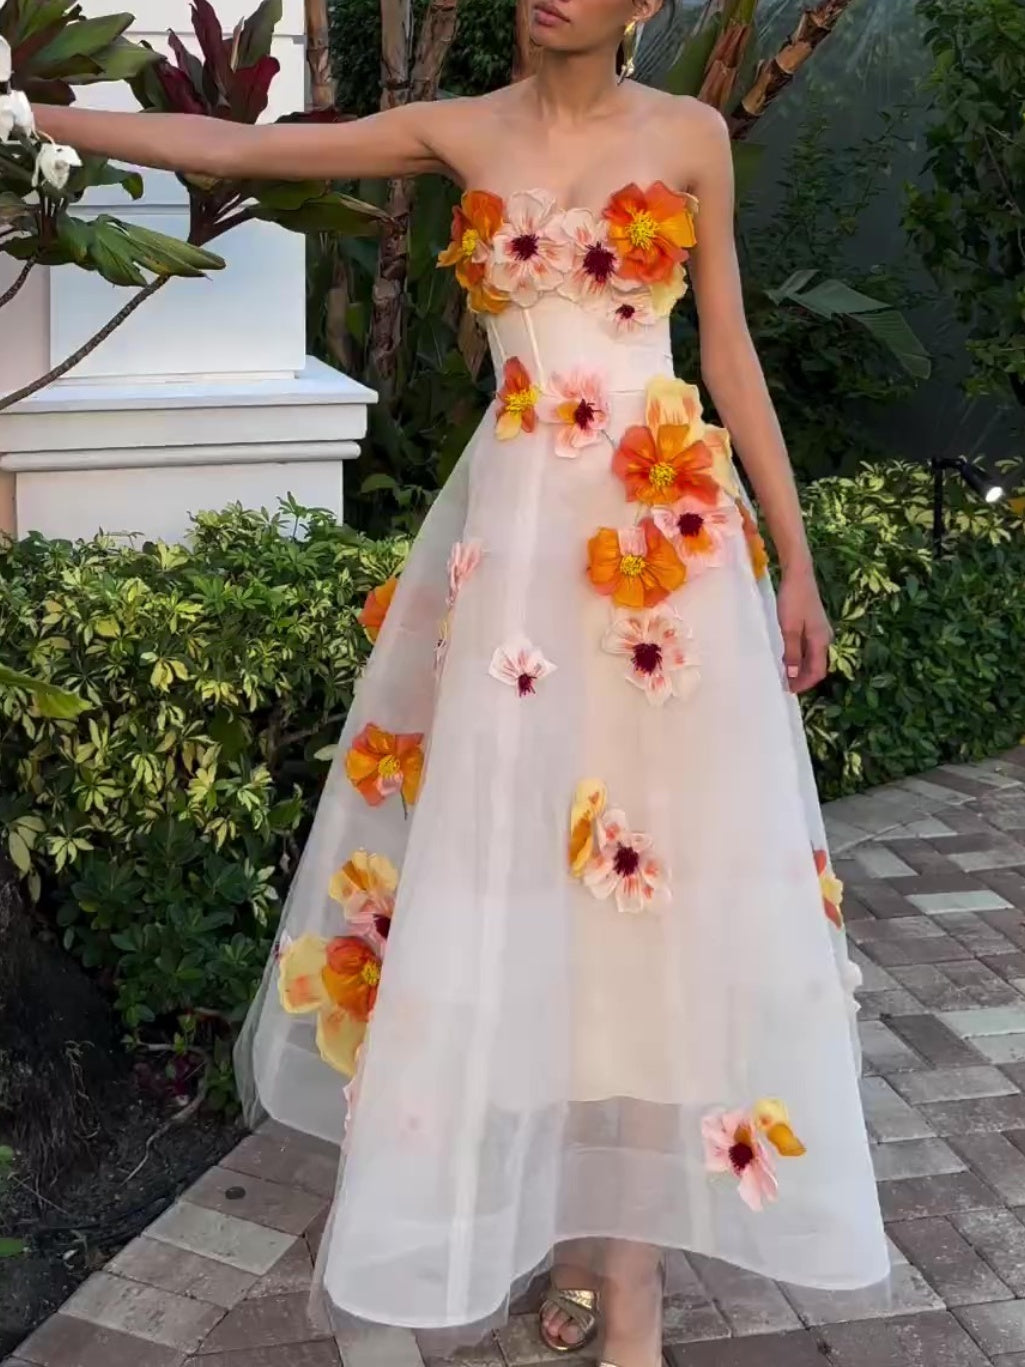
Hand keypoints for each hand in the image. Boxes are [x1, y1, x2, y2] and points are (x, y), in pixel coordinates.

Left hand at [776, 567, 832, 693]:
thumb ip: (792, 652)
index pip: (817, 671)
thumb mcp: (789, 628)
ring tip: (784, 674)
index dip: (804, 684)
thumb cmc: (793, 599)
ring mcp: (819, 630)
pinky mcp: (812, 624)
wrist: (798, 573)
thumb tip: (794, 675)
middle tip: (785, 685)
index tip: (788, 691)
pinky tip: (786, 656)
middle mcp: (824, 637)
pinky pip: (808, 647)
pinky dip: (799, 656)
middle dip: (803, 678)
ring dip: (800, 668)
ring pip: (812, 657)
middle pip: (816, 666)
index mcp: (821, 640)